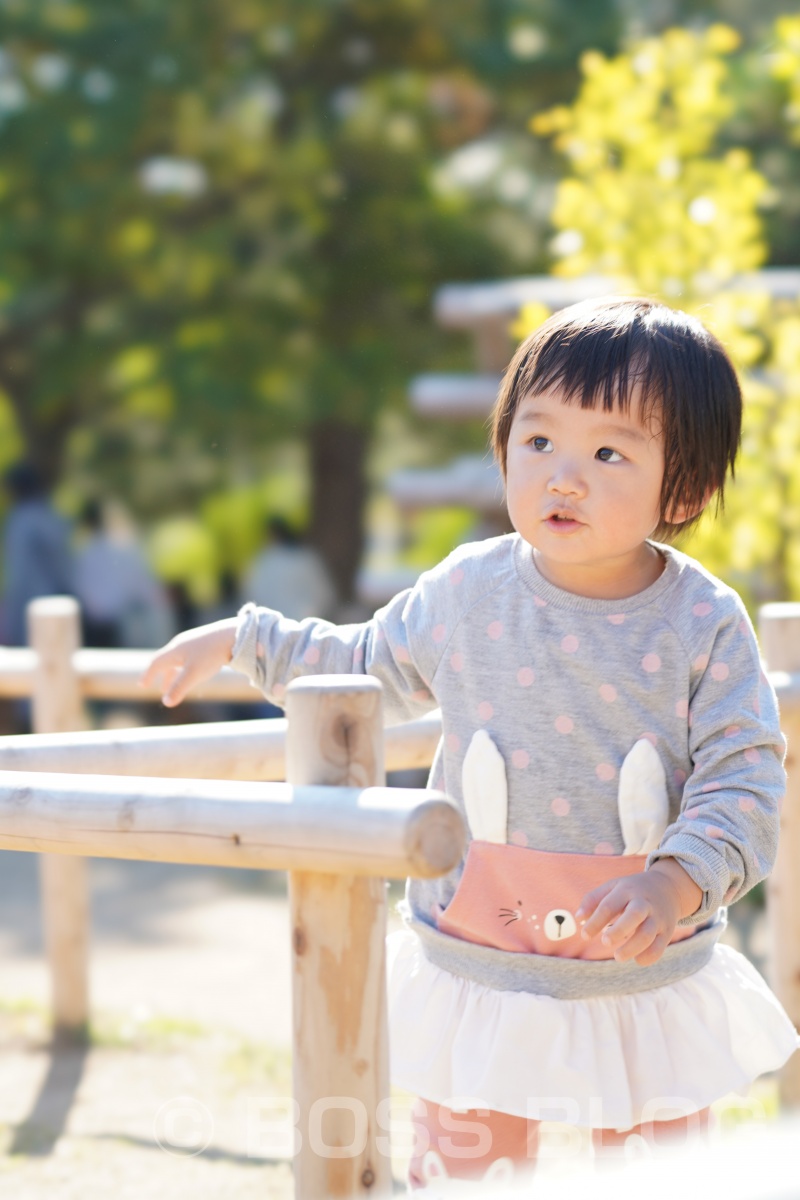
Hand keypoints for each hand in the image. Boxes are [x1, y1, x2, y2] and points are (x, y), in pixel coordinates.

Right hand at [140, 618, 238, 706]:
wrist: (233, 635)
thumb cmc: (211, 655)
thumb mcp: (194, 674)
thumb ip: (179, 688)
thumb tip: (166, 703)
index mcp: (174, 651)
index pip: (156, 663)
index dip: (148, 675)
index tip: (142, 685)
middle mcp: (181, 645)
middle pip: (165, 661)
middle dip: (160, 676)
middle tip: (156, 687)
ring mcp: (193, 643)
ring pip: (178, 660)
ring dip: (173, 673)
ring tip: (172, 684)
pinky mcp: (204, 643)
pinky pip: (188, 657)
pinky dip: (184, 668)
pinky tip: (191, 673)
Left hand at [575, 860, 701, 965]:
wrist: (668, 888)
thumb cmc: (632, 890)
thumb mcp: (613, 886)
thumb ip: (593, 900)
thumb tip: (578, 919)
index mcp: (626, 890)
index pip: (609, 905)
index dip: (595, 922)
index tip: (584, 935)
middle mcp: (644, 903)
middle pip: (634, 915)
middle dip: (619, 930)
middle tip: (605, 941)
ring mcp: (657, 917)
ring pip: (648, 934)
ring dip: (632, 948)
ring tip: (617, 956)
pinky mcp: (666, 931)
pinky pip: (659, 947)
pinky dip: (648, 957)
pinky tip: (637, 959)